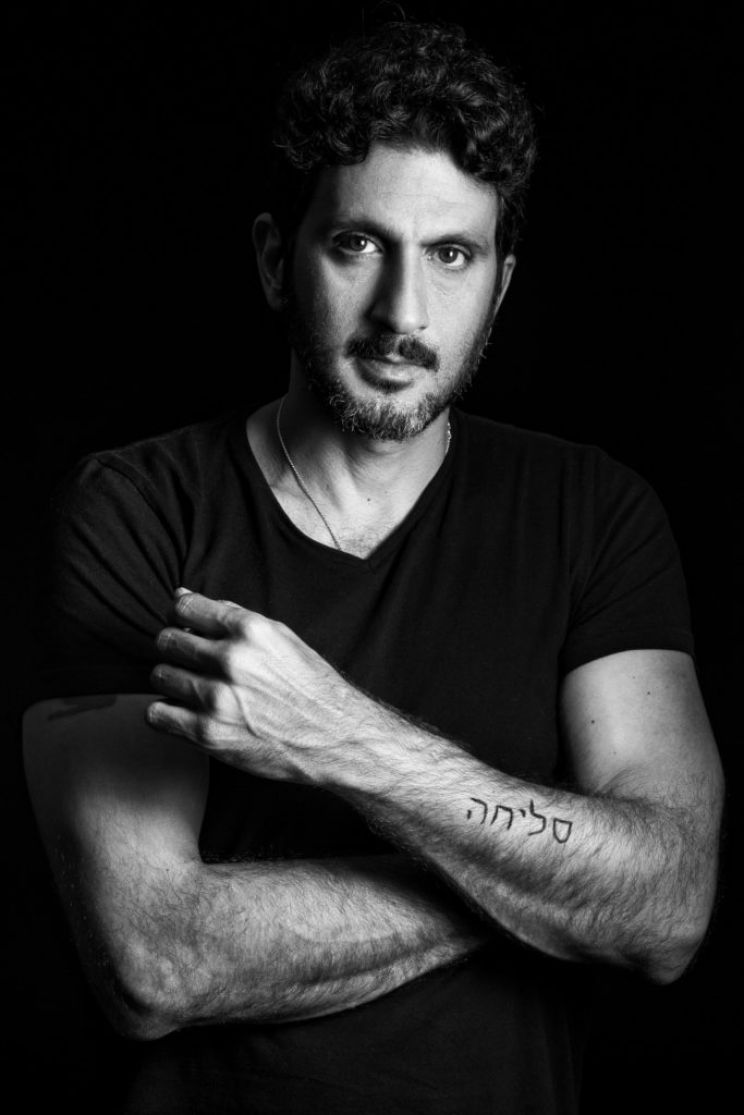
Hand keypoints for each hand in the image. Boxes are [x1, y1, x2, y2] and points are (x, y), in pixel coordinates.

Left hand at [147, 590, 370, 783]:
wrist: (334, 737)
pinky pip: (156, 714)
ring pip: (160, 675)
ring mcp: (217, 698)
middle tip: (189, 661)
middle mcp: (232, 660)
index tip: (181, 625)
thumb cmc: (309, 686)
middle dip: (175, 648)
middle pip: (167, 640)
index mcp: (250, 629)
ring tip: (193, 688)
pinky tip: (184, 712)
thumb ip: (231, 616)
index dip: (178, 615)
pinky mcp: (208, 733)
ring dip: (172, 680)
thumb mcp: (280, 637)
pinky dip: (165, 713)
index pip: (185, 608)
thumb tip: (182, 598)